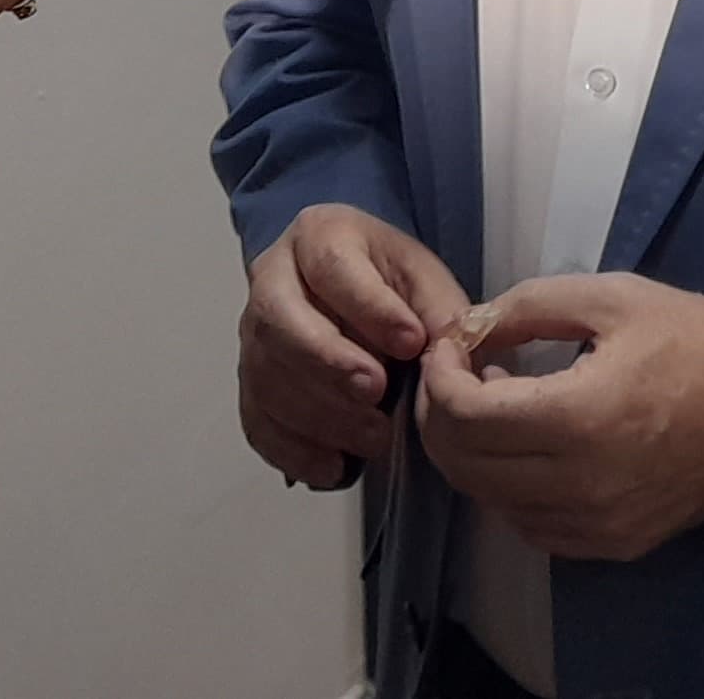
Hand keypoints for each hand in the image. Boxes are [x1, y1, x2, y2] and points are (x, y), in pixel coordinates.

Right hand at [239, 205, 470, 488]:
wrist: (347, 287)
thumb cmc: (387, 280)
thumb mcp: (422, 276)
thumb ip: (441, 308)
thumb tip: (453, 351)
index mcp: (318, 236)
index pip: (332, 266)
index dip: (369, 308)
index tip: (411, 343)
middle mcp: (272, 280)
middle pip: (280, 321)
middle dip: (328, 362)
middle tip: (376, 393)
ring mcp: (253, 334)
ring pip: (266, 376)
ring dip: (318, 415)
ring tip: (373, 438)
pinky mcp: (250, 382)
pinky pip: (256, 419)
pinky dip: (291, 450)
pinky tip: (332, 467)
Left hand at [418, 274, 703, 560]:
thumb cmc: (697, 342)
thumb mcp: (613, 297)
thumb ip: (528, 305)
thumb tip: (468, 331)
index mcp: (577, 418)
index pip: (465, 415)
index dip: (439, 377)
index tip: (451, 346)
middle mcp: (578, 485)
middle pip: (463, 466)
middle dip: (441, 416)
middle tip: (457, 375)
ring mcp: (596, 525)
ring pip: (489, 502)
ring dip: (473, 454)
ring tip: (497, 407)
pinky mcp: (613, 545)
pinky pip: (530, 528)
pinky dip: (509, 490)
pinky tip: (529, 450)